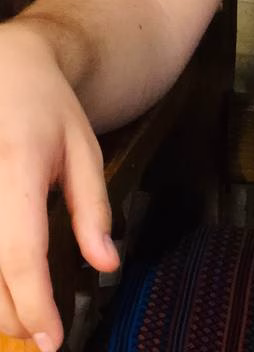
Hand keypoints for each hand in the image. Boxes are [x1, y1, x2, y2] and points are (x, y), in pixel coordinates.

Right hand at [0, 23, 118, 350]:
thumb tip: (106, 265)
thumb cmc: (47, 109)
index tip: (52, 341)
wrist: (5, 66)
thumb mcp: (84, 149)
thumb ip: (92, 208)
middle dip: (13, 317)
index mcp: (18, 164)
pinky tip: (4, 281)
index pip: (22, 252)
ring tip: (22, 310)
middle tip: (41, 327)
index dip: (35, 305)